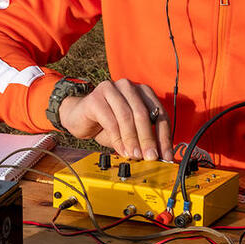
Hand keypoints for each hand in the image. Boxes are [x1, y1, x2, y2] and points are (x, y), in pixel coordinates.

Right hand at [57, 79, 172, 160]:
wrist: (79, 117)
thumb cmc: (107, 123)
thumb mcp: (130, 131)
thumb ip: (144, 138)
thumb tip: (159, 155)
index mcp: (142, 92)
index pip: (159, 114)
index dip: (164, 136)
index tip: (166, 154)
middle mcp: (128, 86)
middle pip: (144, 114)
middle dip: (148, 139)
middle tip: (150, 156)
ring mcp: (111, 89)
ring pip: (127, 116)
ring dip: (132, 139)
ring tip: (135, 155)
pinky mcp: (96, 97)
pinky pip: (110, 120)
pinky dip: (117, 138)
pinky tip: (121, 149)